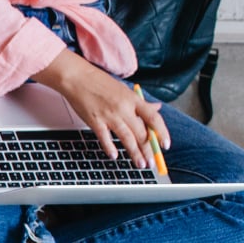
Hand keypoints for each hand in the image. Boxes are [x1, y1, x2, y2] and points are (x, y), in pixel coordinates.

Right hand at [42, 60, 167, 168]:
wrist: (77, 78)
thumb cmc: (99, 82)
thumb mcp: (125, 90)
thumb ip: (141, 102)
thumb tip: (156, 108)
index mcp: (133, 100)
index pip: (154, 118)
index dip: (162, 133)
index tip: (165, 145)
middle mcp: (124, 108)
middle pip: (141, 133)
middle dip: (148, 150)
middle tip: (152, 163)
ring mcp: (109, 116)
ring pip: (127, 138)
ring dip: (135, 154)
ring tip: (140, 164)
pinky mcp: (95, 121)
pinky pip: (105, 138)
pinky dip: (110, 148)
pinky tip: (114, 156)